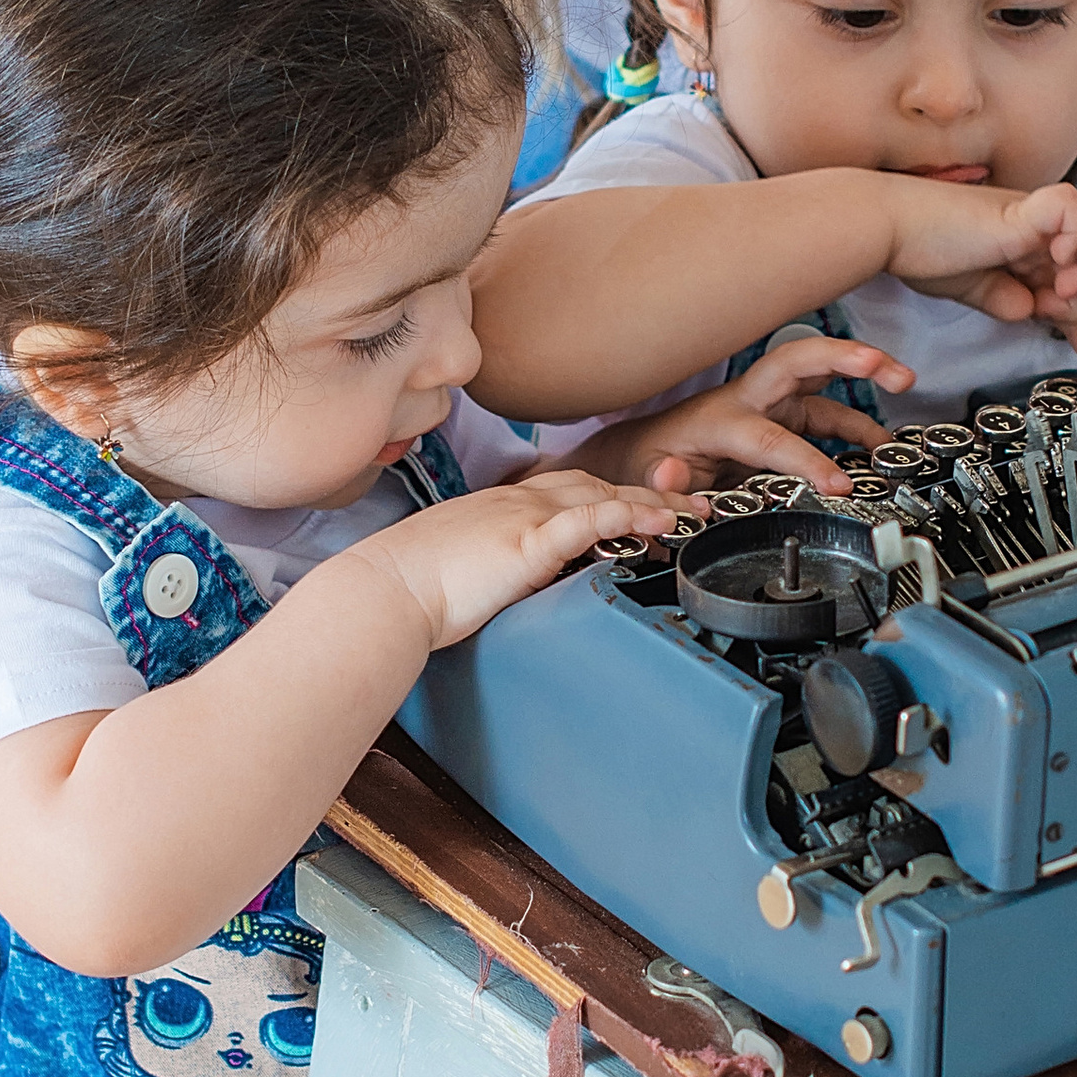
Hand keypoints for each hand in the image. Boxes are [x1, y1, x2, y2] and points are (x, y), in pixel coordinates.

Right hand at [354, 472, 676, 649]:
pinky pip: (584, 521)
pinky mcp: (524, 544)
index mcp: (504, 506)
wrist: (382, 591)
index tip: (650, 504)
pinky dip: (624, 516)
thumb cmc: (410, 587)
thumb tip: (519, 583)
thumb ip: (502, 565)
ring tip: (690, 513)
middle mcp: (517, 502)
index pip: (574, 488)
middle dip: (649, 493)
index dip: (617, 494)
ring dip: (650, 503)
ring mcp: (522, 519)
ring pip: (601, 497)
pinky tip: (654, 522)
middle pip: (598, 485)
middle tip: (694, 504)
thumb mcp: (465, 565)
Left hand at [589, 333, 916, 498]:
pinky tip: (880, 442)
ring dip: (863, 375)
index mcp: (720, 421)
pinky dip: (857, 421)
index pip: (770, 438)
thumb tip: (670, 481)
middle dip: (843, 357)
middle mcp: (748, 400)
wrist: (647, 449)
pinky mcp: (783, 414)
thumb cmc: (652, 462)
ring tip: (905, 383)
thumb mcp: (650, 480)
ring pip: (820, 378)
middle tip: (886, 365)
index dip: (806, 461)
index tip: (838, 486)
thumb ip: (664, 483)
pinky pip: (828, 409)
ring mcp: (769, 403)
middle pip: (798, 361)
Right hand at [878, 178, 1076, 362]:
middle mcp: (1037, 226)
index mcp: (1027, 243)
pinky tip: (1055, 261)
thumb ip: (1006, 301)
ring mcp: (1035, 213)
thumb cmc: (920, 253)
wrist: (889, 230)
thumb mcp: (976, 290)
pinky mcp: (1026, 207)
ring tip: (1056, 291)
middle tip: (1050, 313)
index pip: (1076, 277)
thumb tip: (1029, 312)